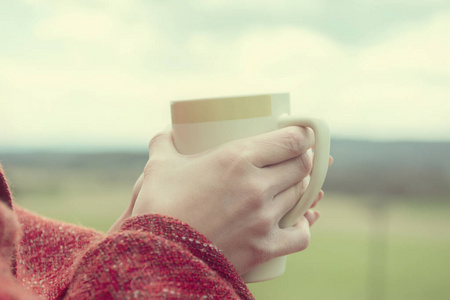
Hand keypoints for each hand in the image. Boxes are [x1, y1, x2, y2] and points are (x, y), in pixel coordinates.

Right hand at [126, 126, 329, 274]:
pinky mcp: (264, 247)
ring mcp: (263, 218)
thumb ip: (164, 143)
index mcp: (237, 158)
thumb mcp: (159, 167)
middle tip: (292, 160)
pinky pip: (301, 235)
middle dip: (302, 160)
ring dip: (301, 189)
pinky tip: (299, 221)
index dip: (302, 135)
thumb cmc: (158, 207)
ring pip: (302, 197)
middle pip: (302, 166)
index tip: (300, 136)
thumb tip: (167, 131)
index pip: (292, 140)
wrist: (158, 257)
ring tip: (292, 185)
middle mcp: (257, 186)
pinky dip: (304, 226)